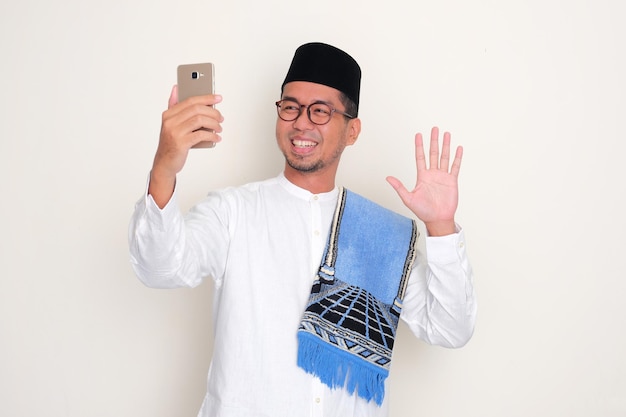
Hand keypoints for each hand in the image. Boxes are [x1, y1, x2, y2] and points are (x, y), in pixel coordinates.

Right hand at [149, 86, 223, 207]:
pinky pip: (201, 135)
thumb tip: (176, 88)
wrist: (164, 163)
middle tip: (221, 117)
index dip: (206, 98)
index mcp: (168, 114)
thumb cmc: (171, 142)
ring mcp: (175, 132)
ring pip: (200, 120)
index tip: (218, 98)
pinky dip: (212, 136)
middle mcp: (170, 121)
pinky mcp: (181, 144)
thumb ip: (173, 106)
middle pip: (196, 109)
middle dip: (213, 112)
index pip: (190, 101)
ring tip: (219, 128)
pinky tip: (216, 138)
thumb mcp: (170, 123)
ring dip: (214, 124)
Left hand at [386, 127, 461, 235]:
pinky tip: (458, 148)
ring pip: (444, 157)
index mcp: (422, 176)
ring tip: (446, 134)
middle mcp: (432, 174)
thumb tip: (388, 178)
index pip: (420, 157)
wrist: (437, 219)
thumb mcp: (408, 198)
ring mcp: (443, 177)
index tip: (419, 135)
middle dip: (433, 141)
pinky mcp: (452, 181)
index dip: (419, 146)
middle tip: (434, 129)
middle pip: (433, 153)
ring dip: (446, 146)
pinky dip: (457, 157)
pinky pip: (455, 167)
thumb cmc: (423, 211)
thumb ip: (399, 187)